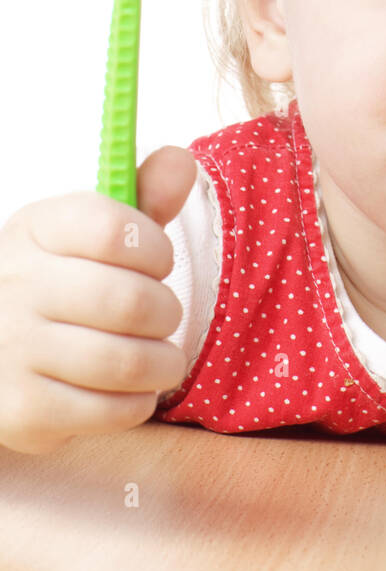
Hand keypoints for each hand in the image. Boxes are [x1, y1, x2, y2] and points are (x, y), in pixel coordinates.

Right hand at [0, 146, 196, 453]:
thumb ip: (145, 199)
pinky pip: (109, 411)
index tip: (157, 263)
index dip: (155, 250)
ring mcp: (11, 349)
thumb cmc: (64, 285)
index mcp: (35, 229)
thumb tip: (182, 160)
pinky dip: (138, 403)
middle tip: (164, 317)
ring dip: (162, 363)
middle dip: (165, 312)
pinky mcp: (21, 410)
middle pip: (127, 300)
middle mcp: (14, 285)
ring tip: (162, 359)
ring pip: (124, 361)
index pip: (113, 228)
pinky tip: (132, 390)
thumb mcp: (96, 235)